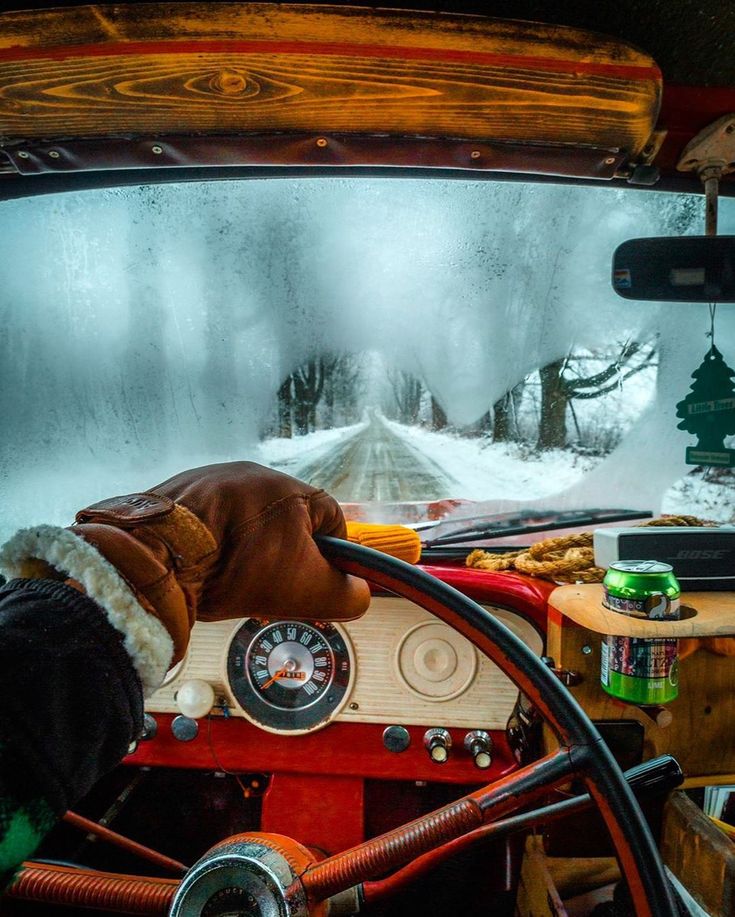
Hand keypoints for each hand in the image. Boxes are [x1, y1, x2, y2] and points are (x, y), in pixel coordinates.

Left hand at [0, 463, 369, 692]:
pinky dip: (213, 546)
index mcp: (290, 489)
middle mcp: (252, 474)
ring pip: (245, 523)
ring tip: (235, 587)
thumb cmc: (241, 566)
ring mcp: (210, 479)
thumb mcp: (308, 590)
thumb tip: (359, 594)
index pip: (331, 519)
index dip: (333, 555)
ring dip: (248, 555)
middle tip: (275, 593)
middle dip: (286, 560)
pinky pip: (208, 522)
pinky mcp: (176, 492)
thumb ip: (347, 594)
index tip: (321, 584)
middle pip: (285, 523)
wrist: (160, 553)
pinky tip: (205, 572)